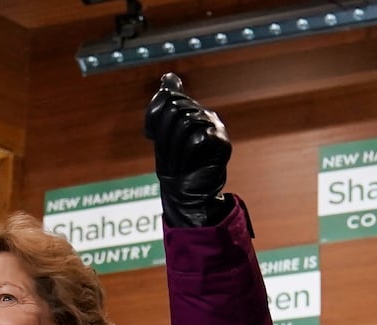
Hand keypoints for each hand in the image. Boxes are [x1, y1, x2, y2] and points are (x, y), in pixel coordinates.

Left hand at [143, 73, 231, 227]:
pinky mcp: (222, 143)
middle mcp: (205, 115)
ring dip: (175, 147)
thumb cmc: (176, 166)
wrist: (188, 194)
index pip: (167, 99)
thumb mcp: (163, 135)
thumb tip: (168, 76)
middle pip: (174, 109)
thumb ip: (164, 108)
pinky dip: (187, 154)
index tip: (155, 136)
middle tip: (170, 155)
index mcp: (191, 111)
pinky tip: (191, 162)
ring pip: (185, 123)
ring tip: (181, 161)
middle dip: (164, 136)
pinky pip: (197, 138)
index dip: (155, 118)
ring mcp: (215, 127)